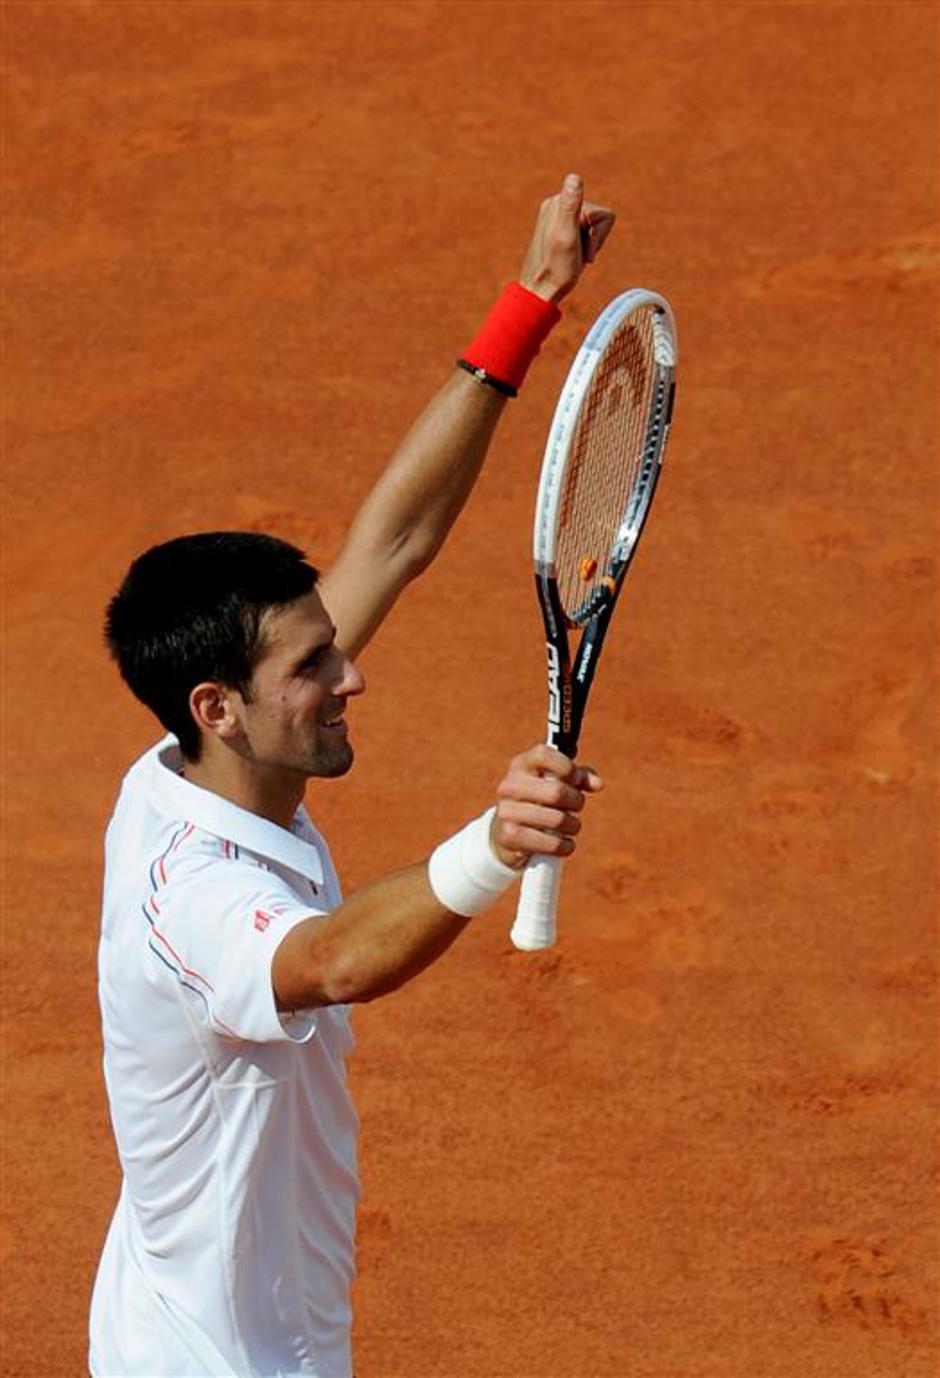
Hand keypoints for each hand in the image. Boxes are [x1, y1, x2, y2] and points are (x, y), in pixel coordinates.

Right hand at [490, 744, 602, 868]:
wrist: (506, 832)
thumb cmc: (538, 800)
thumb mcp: (555, 781)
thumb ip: (579, 777)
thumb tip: (598, 784)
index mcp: (521, 765)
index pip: (544, 754)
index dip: (567, 767)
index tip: (576, 780)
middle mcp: (509, 785)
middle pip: (556, 792)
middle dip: (576, 802)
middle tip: (576, 806)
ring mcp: (507, 811)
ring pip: (557, 820)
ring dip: (573, 825)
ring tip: (570, 826)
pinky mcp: (509, 837)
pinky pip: (551, 843)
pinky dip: (565, 846)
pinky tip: (564, 844)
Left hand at [518, 173, 615, 304]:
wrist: (541, 292)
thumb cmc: (556, 269)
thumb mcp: (566, 236)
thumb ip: (570, 206)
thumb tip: (573, 177)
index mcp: (558, 203)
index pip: (603, 214)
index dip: (598, 235)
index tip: (581, 249)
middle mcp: (557, 205)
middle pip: (599, 218)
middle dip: (594, 240)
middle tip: (577, 255)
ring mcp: (558, 217)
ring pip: (594, 227)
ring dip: (589, 245)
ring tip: (574, 257)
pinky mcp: (560, 229)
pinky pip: (586, 234)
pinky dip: (583, 248)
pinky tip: (572, 257)